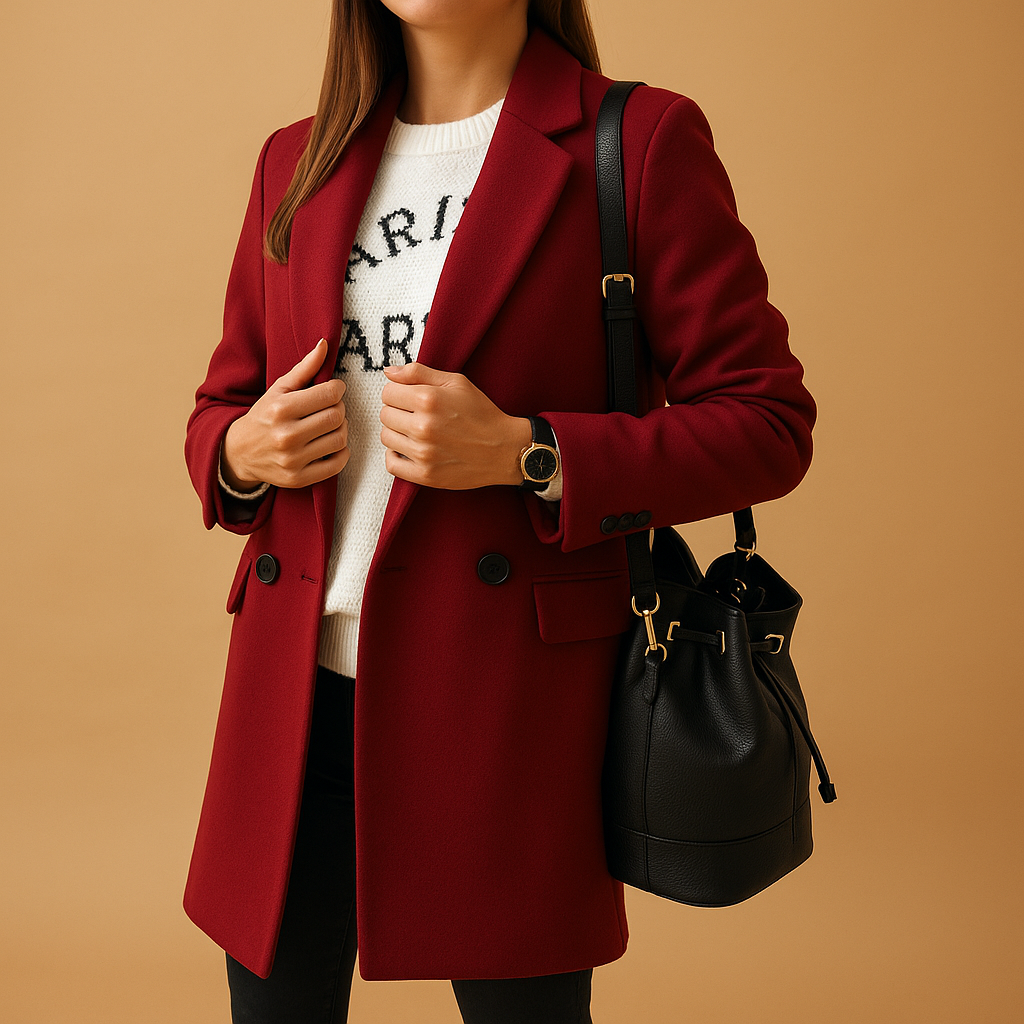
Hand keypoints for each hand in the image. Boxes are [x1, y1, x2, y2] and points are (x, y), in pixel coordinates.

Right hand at [221, 338, 350, 489]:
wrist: (240, 452)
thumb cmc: (264, 415)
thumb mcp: (279, 389)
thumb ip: (304, 368)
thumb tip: (325, 343)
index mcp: (281, 409)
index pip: (330, 394)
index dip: (337, 389)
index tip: (333, 390)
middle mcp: (286, 435)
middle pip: (337, 416)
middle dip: (338, 408)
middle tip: (330, 407)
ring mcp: (292, 460)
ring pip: (340, 439)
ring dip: (341, 429)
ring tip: (329, 425)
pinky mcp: (299, 478)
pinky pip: (337, 464)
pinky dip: (341, 452)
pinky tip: (331, 444)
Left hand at [379, 361, 530, 488]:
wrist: (504, 449)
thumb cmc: (481, 413)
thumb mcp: (456, 382)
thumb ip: (419, 372)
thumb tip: (388, 371)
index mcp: (429, 399)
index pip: (388, 393)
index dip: (397, 393)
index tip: (410, 398)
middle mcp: (423, 426)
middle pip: (385, 415)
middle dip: (397, 412)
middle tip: (416, 415)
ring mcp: (423, 453)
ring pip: (386, 437)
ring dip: (397, 433)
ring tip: (416, 432)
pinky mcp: (425, 474)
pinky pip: (392, 464)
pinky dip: (395, 456)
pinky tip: (409, 450)